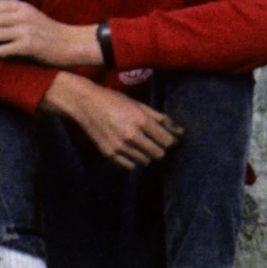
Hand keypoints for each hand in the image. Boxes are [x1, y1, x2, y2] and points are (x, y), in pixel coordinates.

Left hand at [0, 0, 97, 67]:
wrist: (72, 44)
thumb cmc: (48, 32)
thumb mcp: (31, 15)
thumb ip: (11, 13)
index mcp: (20, 6)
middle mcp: (21, 16)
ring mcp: (25, 30)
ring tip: (1, 46)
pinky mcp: (28, 46)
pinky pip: (1, 50)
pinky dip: (2, 54)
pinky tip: (10, 55)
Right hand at [47, 73, 180, 168]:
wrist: (86, 104)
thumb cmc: (116, 101)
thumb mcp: (140, 105)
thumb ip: (161, 119)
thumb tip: (180, 132)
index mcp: (141, 121)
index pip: (167, 141)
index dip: (172, 142)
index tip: (171, 139)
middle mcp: (131, 136)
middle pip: (158, 154)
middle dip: (161, 149)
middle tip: (158, 143)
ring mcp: (119, 147)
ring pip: (145, 162)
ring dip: (148, 155)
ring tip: (143, 145)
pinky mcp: (109, 154)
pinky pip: (130, 166)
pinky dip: (134, 160)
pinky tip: (131, 150)